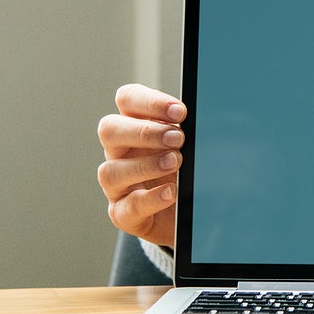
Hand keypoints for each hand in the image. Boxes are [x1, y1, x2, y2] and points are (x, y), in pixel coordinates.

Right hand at [97, 83, 185, 247]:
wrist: (186, 211)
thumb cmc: (185, 170)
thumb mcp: (190, 145)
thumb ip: (191, 130)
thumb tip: (204, 119)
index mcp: (135, 125)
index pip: (127, 99)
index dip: (150, 102)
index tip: (180, 112)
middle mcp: (119, 152)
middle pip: (109, 130)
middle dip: (145, 132)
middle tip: (178, 138)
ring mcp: (116, 184)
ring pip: (111, 171)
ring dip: (146, 165)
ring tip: (176, 162)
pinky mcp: (123, 213)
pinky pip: (127, 207)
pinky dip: (149, 199)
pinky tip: (171, 193)